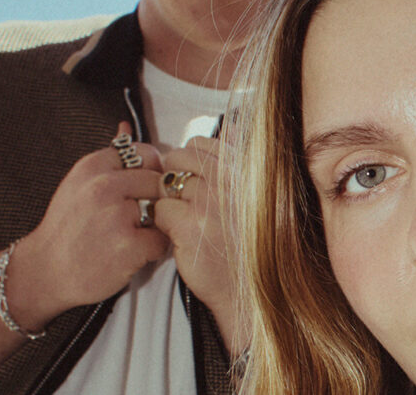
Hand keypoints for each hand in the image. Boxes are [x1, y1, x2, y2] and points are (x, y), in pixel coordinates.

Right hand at [11, 122, 169, 327]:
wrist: (44, 272)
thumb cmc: (67, 227)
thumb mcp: (79, 183)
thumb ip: (109, 158)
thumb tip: (126, 125)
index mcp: (93, 166)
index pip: (146, 153)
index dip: (150, 172)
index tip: (138, 189)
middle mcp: (104, 186)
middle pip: (159, 182)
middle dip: (154, 201)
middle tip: (134, 219)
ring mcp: (116, 216)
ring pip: (163, 211)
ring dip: (154, 225)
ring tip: (130, 235)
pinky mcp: (128, 246)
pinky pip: (162, 241)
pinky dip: (153, 250)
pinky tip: (131, 254)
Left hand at [154, 136, 240, 350]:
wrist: (248, 287)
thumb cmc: (249, 243)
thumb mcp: (255, 195)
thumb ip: (236, 163)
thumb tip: (225, 129)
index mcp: (244, 170)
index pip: (200, 144)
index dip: (188, 161)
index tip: (192, 177)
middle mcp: (229, 180)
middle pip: (178, 160)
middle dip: (172, 177)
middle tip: (181, 200)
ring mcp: (209, 201)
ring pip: (167, 185)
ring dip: (168, 202)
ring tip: (185, 221)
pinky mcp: (189, 225)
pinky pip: (161, 210)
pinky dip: (164, 223)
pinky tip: (180, 236)